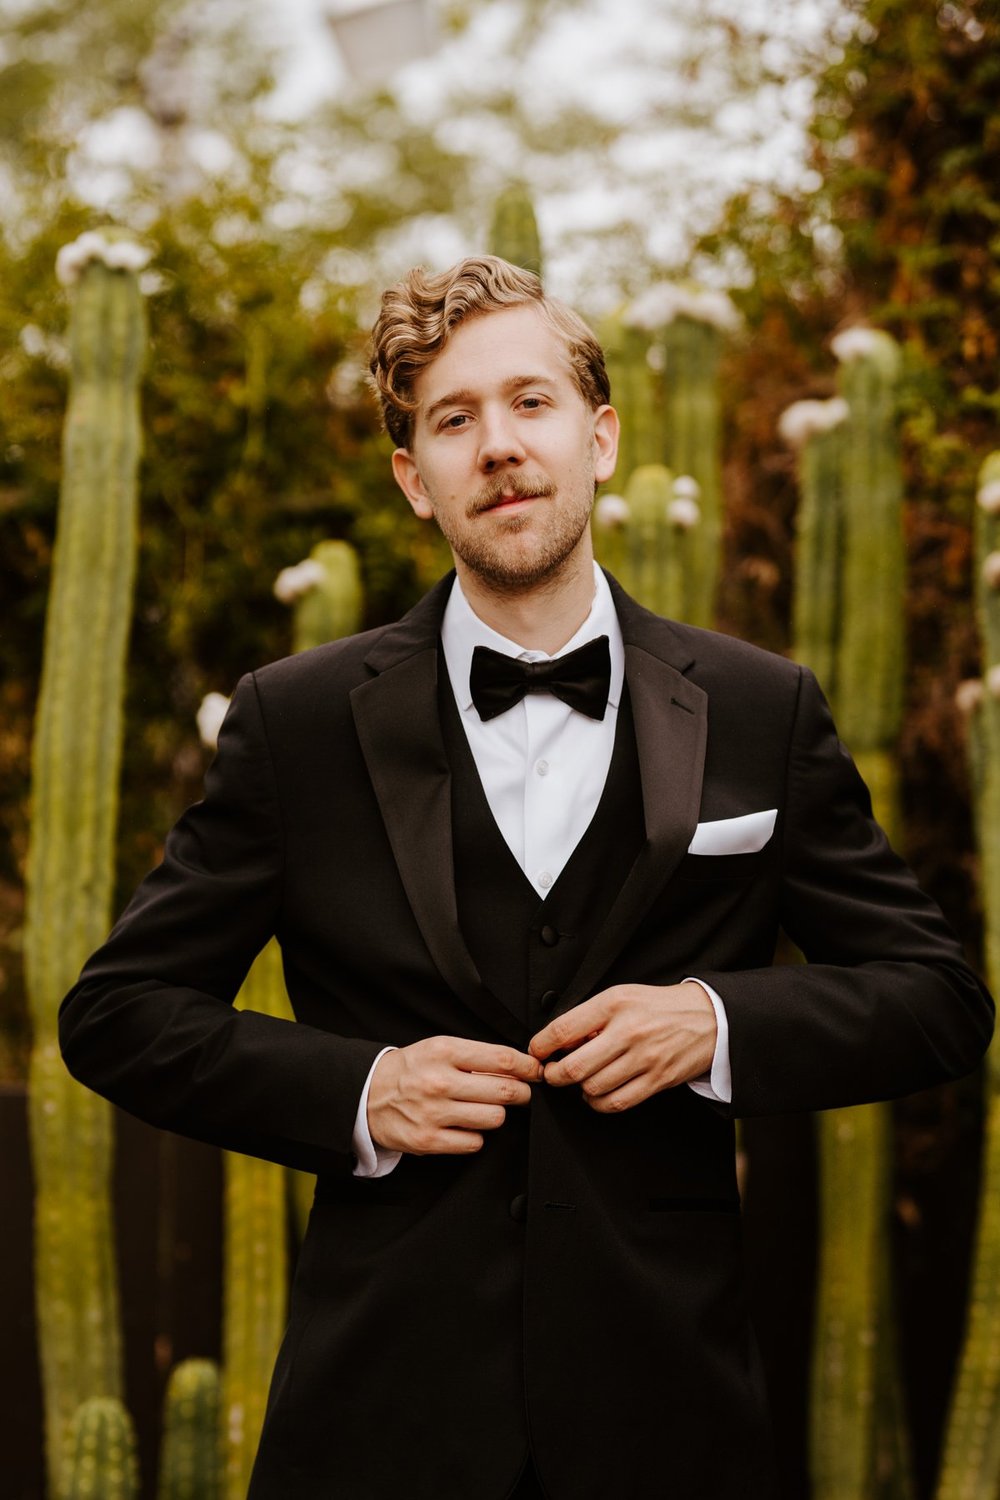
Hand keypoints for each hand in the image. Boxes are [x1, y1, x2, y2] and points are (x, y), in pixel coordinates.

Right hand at [367, 1036, 542, 1155]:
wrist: (367, 1095)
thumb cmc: (411, 1070)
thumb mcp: (440, 1049)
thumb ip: (476, 1056)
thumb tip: (520, 1066)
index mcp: (445, 1051)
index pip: (502, 1059)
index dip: (528, 1066)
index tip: (537, 1071)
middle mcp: (440, 1081)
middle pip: (505, 1091)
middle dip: (522, 1093)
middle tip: (521, 1092)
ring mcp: (434, 1113)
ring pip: (495, 1118)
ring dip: (496, 1114)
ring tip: (484, 1108)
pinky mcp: (428, 1140)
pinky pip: (475, 1142)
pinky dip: (475, 1135)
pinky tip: (464, 1125)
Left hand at [529, 982, 716, 1112]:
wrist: (708, 1017)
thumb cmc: (658, 1006)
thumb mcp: (622, 997)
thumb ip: (590, 1017)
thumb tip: (557, 1043)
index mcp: (614, 1004)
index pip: (564, 1029)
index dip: (541, 1046)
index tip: (536, 1053)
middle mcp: (628, 1031)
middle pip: (575, 1066)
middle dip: (555, 1076)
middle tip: (552, 1074)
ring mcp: (644, 1058)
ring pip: (593, 1088)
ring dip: (579, 1089)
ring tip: (580, 1081)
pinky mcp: (657, 1080)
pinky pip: (617, 1102)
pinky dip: (599, 1103)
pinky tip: (597, 1094)